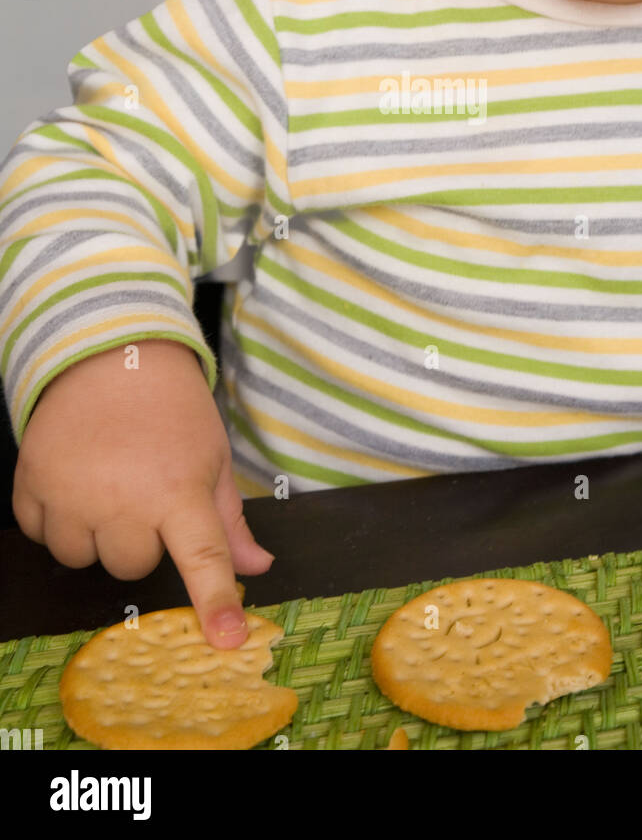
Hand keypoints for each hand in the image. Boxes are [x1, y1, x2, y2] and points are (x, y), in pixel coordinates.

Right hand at [12, 339, 274, 646]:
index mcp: (179, 490)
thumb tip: (257, 566)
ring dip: (94, 533)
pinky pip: (40, 534)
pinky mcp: (32, 483)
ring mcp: (72, 493)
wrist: (111, 355)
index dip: (215, 601)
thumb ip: (228, 519)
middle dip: (140, 540)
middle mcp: (123, 498)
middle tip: (144, 492)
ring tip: (108, 483)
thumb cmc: (172, 409)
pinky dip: (55, 517)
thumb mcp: (212, 456)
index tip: (226, 639)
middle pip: (130, 566)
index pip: (203, 558)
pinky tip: (74, 479)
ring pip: (81, 558)